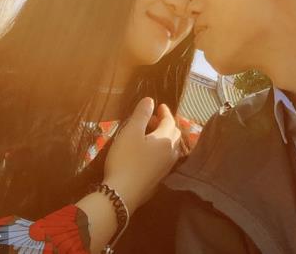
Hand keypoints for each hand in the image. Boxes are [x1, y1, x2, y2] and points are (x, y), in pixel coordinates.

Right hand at [103, 97, 180, 214]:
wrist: (122, 194)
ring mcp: (167, 167)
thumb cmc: (125, 159)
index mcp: (165, 139)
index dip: (165, 112)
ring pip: (171, 147)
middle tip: (153, 119)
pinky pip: (166, 158)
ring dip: (164, 137)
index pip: (169, 121)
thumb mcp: (130, 133)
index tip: (160, 106)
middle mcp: (171, 152)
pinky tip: (150, 153)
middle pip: (174, 133)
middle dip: (166, 124)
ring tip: (151, 135)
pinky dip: (162, 150)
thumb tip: (151, 100)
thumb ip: (141, 115)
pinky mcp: (160, 179)